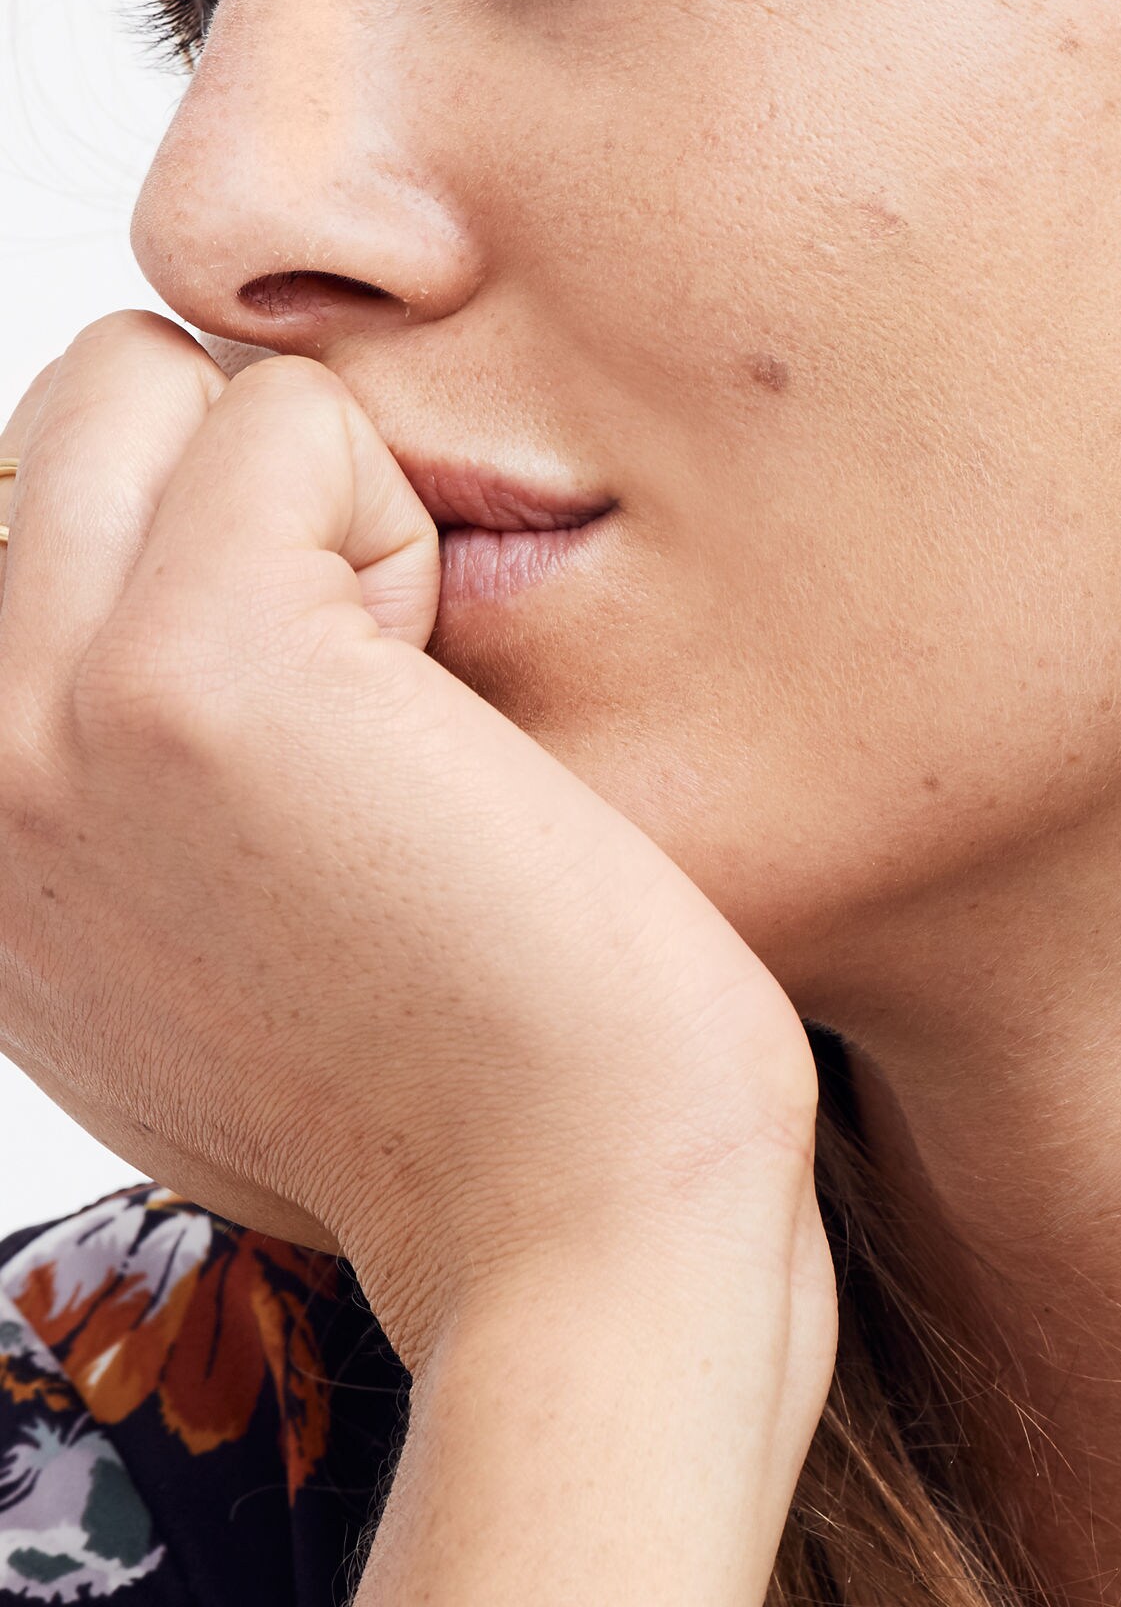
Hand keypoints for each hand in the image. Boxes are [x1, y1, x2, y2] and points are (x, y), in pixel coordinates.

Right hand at [0, 313, 831, 1408]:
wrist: (578, 1225)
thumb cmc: (459, 1079)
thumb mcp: (194, 945)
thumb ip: (102, 786)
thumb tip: (117, 614)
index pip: (13, 517)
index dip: (184, 557)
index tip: (304, 751)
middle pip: (67, 417)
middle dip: (241, 497)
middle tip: (360, 703)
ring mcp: (34, 719)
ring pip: (148, 381)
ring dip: (314, 500)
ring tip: (394, 707)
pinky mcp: (184, 668)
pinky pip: (289, 417)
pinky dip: (402, 524)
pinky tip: (444, 714)